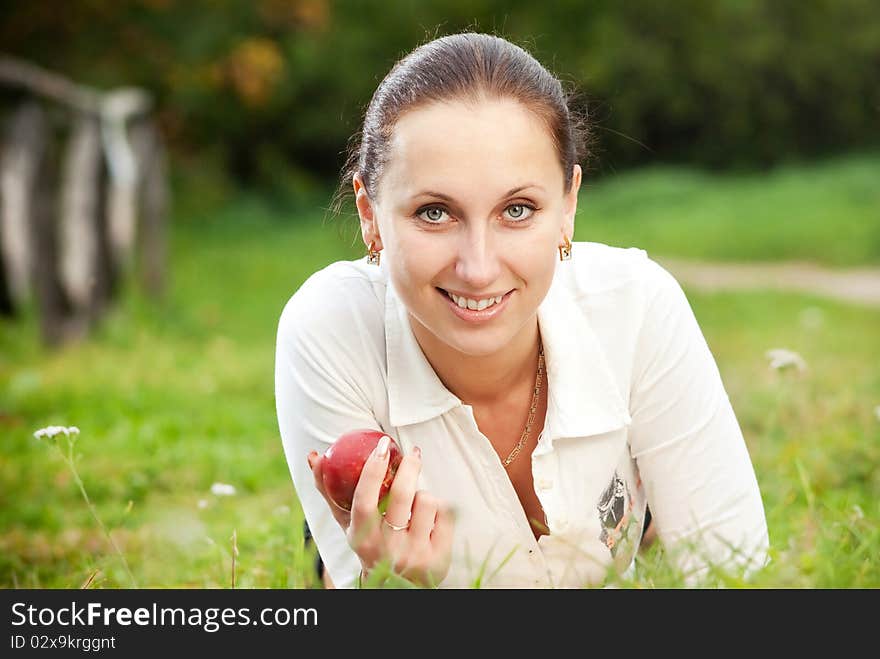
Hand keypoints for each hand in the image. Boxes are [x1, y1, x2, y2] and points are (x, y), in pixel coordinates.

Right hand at [308, 441, 454, 586]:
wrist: (397, 584)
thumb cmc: (370, 541)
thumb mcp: (349, 523)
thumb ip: (329, 491)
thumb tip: (314, 455)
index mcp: (362, 538)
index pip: (364, 500)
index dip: (372, 469)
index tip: (382, 444)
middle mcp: (388, 549)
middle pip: (401, 495)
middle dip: (409, 466)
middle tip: (413, 452)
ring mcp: (415, 554)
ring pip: (426, 500)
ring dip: (422, 493)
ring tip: (416, 503)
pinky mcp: (440, 557)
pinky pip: (445, 512)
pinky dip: (438, 508)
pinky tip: (430, 518)